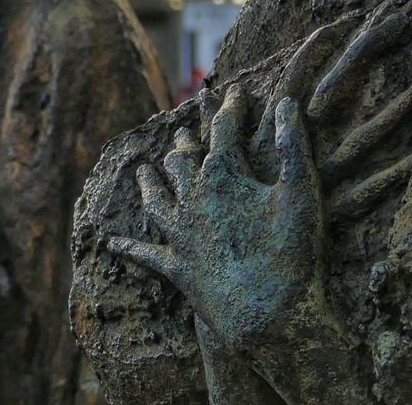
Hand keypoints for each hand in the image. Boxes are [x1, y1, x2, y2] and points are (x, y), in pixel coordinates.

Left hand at [108, 12, 411, 402]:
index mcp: (223, 175)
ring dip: (149, 183)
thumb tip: (284, 101)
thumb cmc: (293, 254)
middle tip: (183, 130)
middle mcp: (193, 199)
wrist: (270, 319)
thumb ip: (293, 144)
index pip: (224, 129)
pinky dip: (127, 246)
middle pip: (183, 160)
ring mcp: (181, 235)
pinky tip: (110, 242)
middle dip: (185, 141)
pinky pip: (146, 254)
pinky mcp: (177, 268)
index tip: (236, 93)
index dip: (231, 107)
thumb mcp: (301, 193)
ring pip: (157, 199)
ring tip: (142, 171)